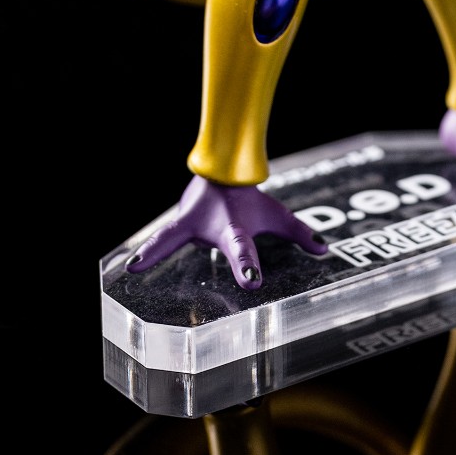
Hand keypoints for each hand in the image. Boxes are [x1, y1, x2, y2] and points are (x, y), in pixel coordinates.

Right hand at [124, 175, 326, 289]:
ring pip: (170, 235)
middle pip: (208, 240)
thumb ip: (299, 233)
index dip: (248, 267)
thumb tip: (324, 250)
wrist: (222, 172)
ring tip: (135, 266)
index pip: (245, 251)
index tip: (254, 282)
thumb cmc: (249, 201)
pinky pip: (163, 240)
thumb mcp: (276, 216)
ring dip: (153, 249)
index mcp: (236, 230)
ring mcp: (191, 225)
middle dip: (202, 254)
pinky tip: (130, 268)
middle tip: (182, 267)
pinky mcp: (179, 226)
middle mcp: (210, 229)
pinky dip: (148, 252)